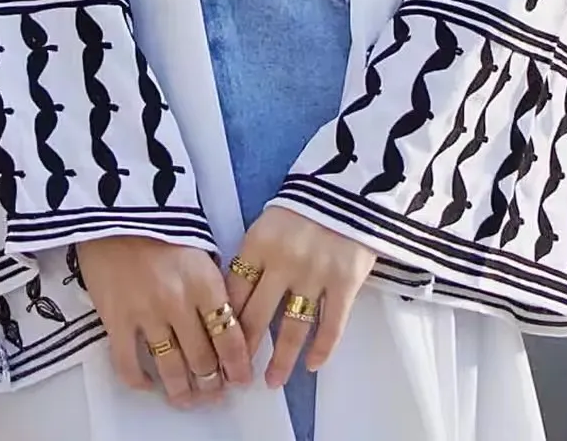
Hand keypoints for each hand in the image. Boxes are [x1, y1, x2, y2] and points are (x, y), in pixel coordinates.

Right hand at [76, 236, 251, 407]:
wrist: (115, 208)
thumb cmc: (161, 223)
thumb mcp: (200, 246)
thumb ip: (213, 284)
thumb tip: (226, 322)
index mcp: (205, 281)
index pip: (230, 337)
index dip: (238, 365)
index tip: (241, 378)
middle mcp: (179, 302)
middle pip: (203, 359)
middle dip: (212, 383)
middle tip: (214, 391)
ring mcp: (146, 313)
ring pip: (171, 369)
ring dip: (182, 391)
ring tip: (187, 398)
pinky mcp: (115, 319)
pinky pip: (129, 364)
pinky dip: (140, 381)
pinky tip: (149, 384)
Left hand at [224, 207, 376, 388]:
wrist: (348, 186)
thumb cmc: (302, 206)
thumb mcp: (267, 224)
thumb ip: (253, 259)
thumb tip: (234, 301)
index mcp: (258, 244)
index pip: (234, 293)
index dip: (225, 324)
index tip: (219, 347)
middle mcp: (283, 262)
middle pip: (258, 317)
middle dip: (247, 351)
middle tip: (239, 376)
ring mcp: (315, 273)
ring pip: (293, 328)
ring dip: (282, 359)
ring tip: (272, 381)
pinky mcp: (345, 281)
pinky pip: (331, 325)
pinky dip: (322, 349)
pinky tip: (312, 365)